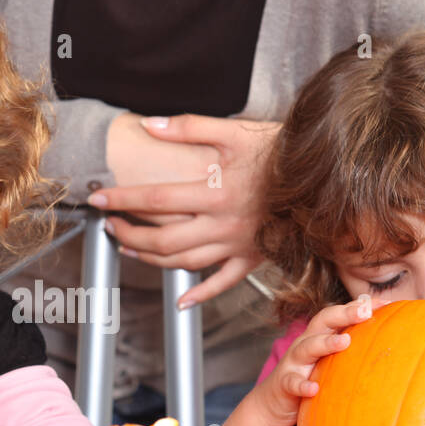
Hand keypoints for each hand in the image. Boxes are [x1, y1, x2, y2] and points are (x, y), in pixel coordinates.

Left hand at [93, 114, 280, 306]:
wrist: (327, 176)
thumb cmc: (281, 151)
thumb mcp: (236, 131)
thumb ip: (189, 128)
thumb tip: (149, 125)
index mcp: (215, 193)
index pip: (154, 200)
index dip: (121, 200)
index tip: (97, 199)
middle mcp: (222, 224)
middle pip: (163, 239)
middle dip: (129, 234)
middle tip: (109, 226)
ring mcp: (237, 245)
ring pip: (184, 262)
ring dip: (151, 260)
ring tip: (129, 249)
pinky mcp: (252, 258)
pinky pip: (223, 283)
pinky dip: (201, 294)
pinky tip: (182, 300)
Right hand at [249, 296, 388, 425]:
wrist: (273, 403)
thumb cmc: (310, 378)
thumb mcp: (331, 363)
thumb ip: (353, 352)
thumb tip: (393, 348)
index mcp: (320, 336)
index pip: (340, 314)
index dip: (360, 306)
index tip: (386, 302)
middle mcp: (306, 343)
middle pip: (323, 322)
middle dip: (343, 314)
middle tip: (365, 311)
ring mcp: (293, 363)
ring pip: (306, 347)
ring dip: (325, 343)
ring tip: (344, 342)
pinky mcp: (284, 384)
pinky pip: (292, 382)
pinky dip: (302, 384)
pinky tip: (314, 388)